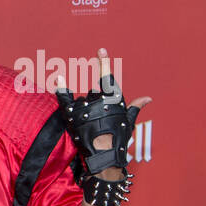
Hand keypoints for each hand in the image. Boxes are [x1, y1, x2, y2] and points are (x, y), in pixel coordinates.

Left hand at [55, 48, 149, 181]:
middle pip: (94, 94)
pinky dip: (61, 88)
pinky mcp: (72, 114)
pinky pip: (64, 98)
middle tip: (99, 123)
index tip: (100, 50)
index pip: (107, 77)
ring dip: (84, 111)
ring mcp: (84, 106)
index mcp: (113, 98)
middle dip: (96, 107)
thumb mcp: (128, 121)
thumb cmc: (119, 139)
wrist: (104, 155)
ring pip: (82, 101)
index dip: (103, 63)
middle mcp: (98, 99)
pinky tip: (58, 78)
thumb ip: (135, 107)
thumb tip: (147, 98)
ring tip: (89, 127)